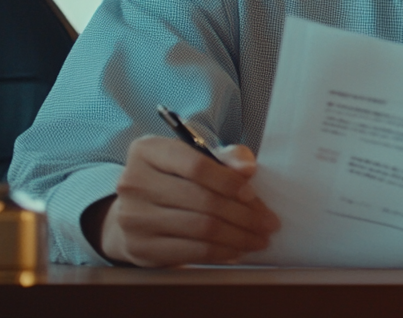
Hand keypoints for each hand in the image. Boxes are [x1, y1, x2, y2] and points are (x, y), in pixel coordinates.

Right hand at [87, 136, 281, 266]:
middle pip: (203, 199)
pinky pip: (192, 251)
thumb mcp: (196, 158)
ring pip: (201, 228)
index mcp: (147, 151)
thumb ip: (226, 157)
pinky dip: (221, 252)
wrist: (136, 213)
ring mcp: (133, 217)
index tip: (252, 194)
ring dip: (239, 236)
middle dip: (244, 214)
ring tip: (259, 238)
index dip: (229, 181)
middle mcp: (134, 182)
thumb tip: (248, 168)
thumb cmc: (175, 179)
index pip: (196, 165)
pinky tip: (237, 250)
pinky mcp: (140, 247)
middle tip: (269, 223)